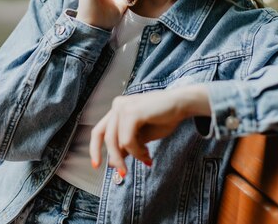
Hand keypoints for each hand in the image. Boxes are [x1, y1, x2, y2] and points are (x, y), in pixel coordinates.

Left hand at [89, 86, 210, 176]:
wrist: (182, 105)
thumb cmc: (164, 118)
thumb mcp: (142, 136)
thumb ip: (127, 146)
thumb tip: (112, 162)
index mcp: (118, 109)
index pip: (99, 131)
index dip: (95, 149)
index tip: (97, 166)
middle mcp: (117, 105)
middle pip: (105, 138)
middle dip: (114, 158)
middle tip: (123, 172)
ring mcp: (123, 107)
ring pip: (116, 141)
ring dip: (132, 155)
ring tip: (146, 159)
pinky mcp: (131, 112)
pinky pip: (127, 140)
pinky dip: (137, 151)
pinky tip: (147, 153)